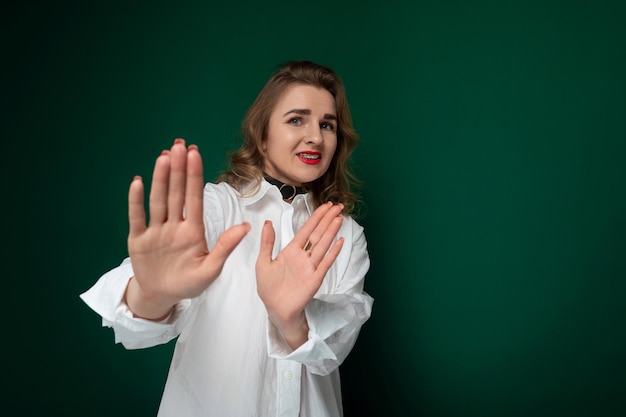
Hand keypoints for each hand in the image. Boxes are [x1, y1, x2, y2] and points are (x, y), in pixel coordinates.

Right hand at [125, 139, 249, 318]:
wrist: (162, 297)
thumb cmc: (189, 283)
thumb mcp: (211, 269)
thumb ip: (225, 247)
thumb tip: (246, 227)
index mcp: (193, 230)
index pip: (194, 198)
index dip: (195, 176)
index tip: (196, 154)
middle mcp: (174, 225)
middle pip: (176, 193)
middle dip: (178, 169)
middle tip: (180, 144)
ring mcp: (156, 231)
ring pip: (159, 200)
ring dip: (160, 179)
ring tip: (164, 156)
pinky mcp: (138, 239)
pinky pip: (137, 217)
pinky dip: (136, 201)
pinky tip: (138, 182)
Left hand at [256, 202, 344, 347]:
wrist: (275, 309)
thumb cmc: (269, 288)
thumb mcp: (263, 262)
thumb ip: (267, 242)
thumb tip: (267, 222)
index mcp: (291, 251)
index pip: (306, 230)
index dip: (316, 217)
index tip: (325, 206)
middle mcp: (303, 257)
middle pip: (318, 234)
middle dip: (327, 219)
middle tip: (338, 206)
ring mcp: (311, 267)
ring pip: (323, 245)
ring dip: (331, 231)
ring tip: (339, 218)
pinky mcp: (315, 279)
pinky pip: (325, 263)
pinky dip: (333, 253)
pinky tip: (340, 241)